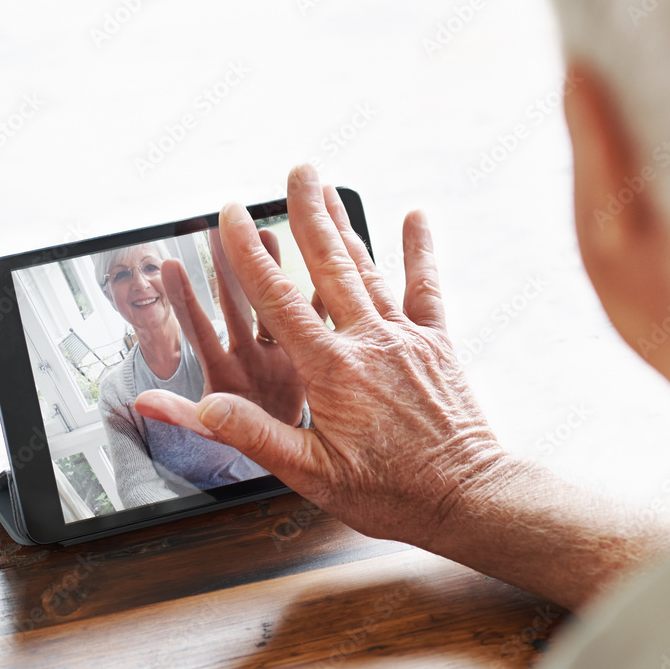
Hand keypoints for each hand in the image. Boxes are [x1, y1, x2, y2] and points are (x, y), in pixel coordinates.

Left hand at [134, 223, 306, 429]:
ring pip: (271, 302)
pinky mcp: (306, 353)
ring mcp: (276, 350)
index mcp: (222, 371)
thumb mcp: (211, 430)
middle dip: (226, 267)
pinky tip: (323, 265)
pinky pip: (312, 319)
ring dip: (270, 268)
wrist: (287, 453)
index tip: (171, 265)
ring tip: (264, 233)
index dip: (185, 300)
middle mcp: (247, 353)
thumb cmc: (244, 439)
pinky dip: (318, 294)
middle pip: (234, 305)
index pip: (199, 330)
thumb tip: (140, 403)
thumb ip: (180, 414)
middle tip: (217, 229)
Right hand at [137, 164, 505, 545]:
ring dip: (346, 225)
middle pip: (329, 264)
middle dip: (307, 213)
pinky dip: (419, 250)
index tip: (231, 215)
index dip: (248, 253)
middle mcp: (369, 341)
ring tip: (329, 188)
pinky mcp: (437, 344)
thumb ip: (253, 434)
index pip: (278, 299)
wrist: (466, 497)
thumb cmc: (389, 492)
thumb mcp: (310, 473)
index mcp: (331, 369)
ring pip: (369, 268)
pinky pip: (426, 287)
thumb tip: (204, 408)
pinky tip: (415, 216)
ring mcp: (406, 338)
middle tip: (295, 171)